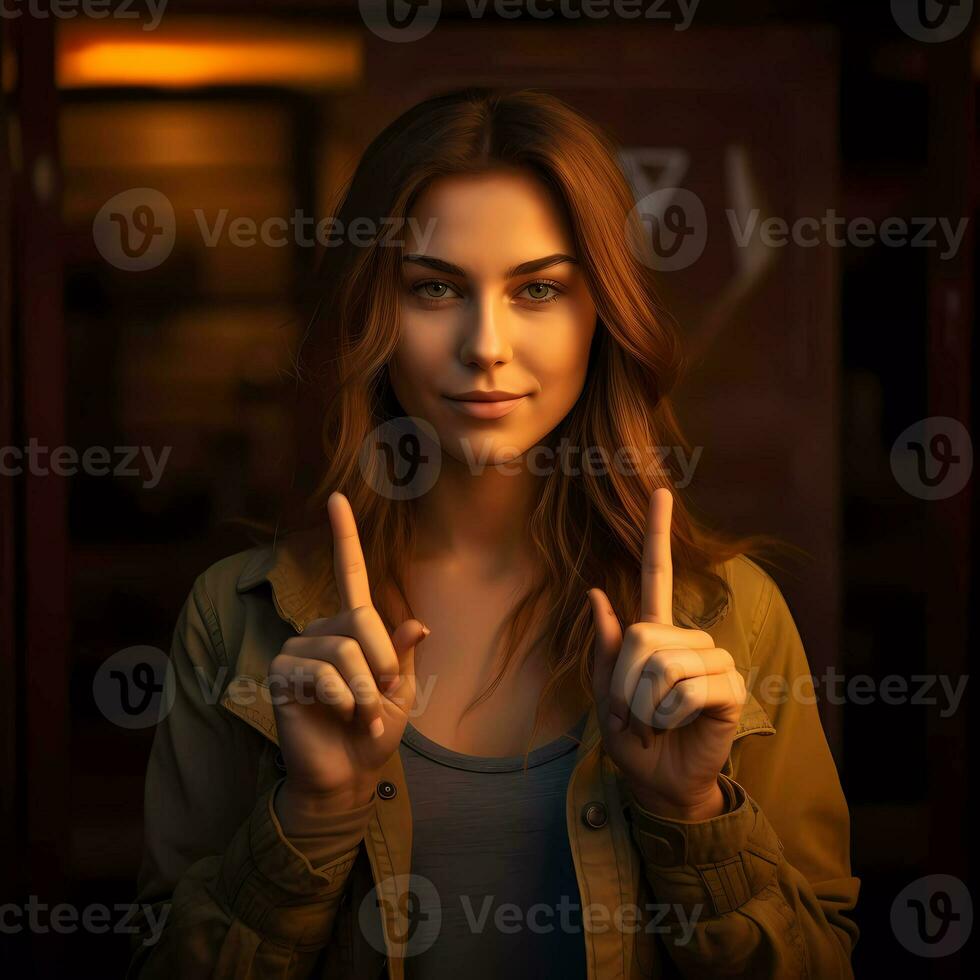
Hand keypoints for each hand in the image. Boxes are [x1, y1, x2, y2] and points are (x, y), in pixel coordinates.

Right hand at [270, 492, 427, 825]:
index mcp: (352, 627)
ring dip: (365, 692)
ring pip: (345, 651)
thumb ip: (402, 657)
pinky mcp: (282, 673)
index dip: (343, 535)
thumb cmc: (373, 729)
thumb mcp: (400, 692)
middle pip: (361, 620)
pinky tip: (336, 715)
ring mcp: (298, 649)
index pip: (348, 574)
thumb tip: (418, 625)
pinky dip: (343, 700)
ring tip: (360, 714)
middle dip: (382, 664)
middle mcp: (322, 629)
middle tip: (379, 700)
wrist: (345, 773)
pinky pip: (323, 673)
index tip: (336, 498)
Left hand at [588, 488, 745, 819]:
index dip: (657, 535)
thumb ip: (604, 648)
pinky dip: (668, 715)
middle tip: (631, 712)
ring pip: (662, 664)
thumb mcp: (606, 694)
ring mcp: (713, 662)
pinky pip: (686, 690)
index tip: (660, 491)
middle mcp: (689, 640)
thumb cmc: (633, 737)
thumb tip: (596, 592)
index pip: (659, 574)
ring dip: (644, 704)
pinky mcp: (730, 688)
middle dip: (623, 683)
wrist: (661, 783)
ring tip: (655, 721)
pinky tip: (678, 725)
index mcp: (657, 634)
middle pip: (642, 636)